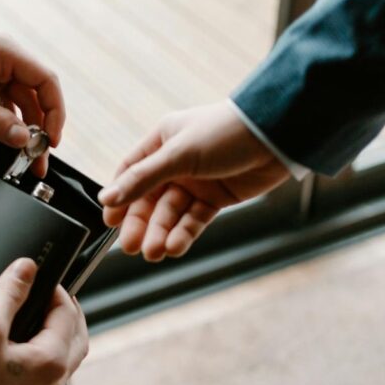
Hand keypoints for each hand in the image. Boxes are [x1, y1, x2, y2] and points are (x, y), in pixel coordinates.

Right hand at [0, 258, 87, 384]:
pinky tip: (29, 342)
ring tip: (42, 314)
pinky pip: (53, 369)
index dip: (55, 290)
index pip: (67, 313)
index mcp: (52, 359)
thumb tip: (26, 268)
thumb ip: (9, 293)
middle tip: (51, 293)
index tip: (38, 277)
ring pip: (68, 354)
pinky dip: (50, 348)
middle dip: (68, 310)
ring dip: (62, 330)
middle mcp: (56, 379)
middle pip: (78, 335)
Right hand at [97, 101, 292, 260]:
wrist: (277, 136)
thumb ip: (142, 178)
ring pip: (171, 213)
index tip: (110, 220)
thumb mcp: (178, 154)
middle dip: (140, 223)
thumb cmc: (226, 132)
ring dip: (161, 233)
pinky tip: (175, 247)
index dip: (120, 196)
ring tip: (154, 252)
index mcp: (162, 141)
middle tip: (131, 246)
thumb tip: (107, 198)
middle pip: (150, 199)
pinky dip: (184, 234)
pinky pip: (193, 219)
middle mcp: (176, 162)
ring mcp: (196, 181)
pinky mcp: (216, 198)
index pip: (131, 172)